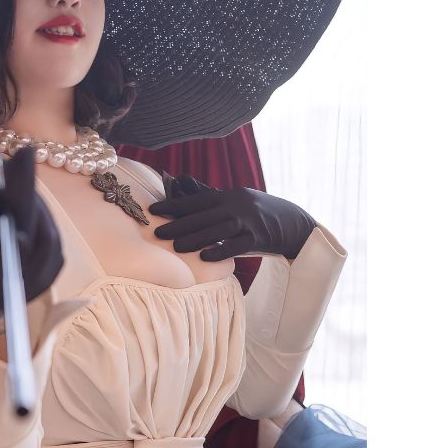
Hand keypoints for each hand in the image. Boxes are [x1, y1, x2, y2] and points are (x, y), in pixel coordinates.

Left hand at [149, 173, 316, 261]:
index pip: (196, 200)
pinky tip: (205, 257)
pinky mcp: (259, 238)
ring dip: (195, 238)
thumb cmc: (257, 215)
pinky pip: (237, 245)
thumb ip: (212, 199)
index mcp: (228, 196)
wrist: (294, 223)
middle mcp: (236, 205)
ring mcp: (248, 221)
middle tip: (157, 233)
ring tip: (176, 246)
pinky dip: (220, 250)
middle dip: (179, 224)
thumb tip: (183, 190)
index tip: (153, 210)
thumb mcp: (236, 202)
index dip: (174, 205)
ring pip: (217, 229)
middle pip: (203, 215)